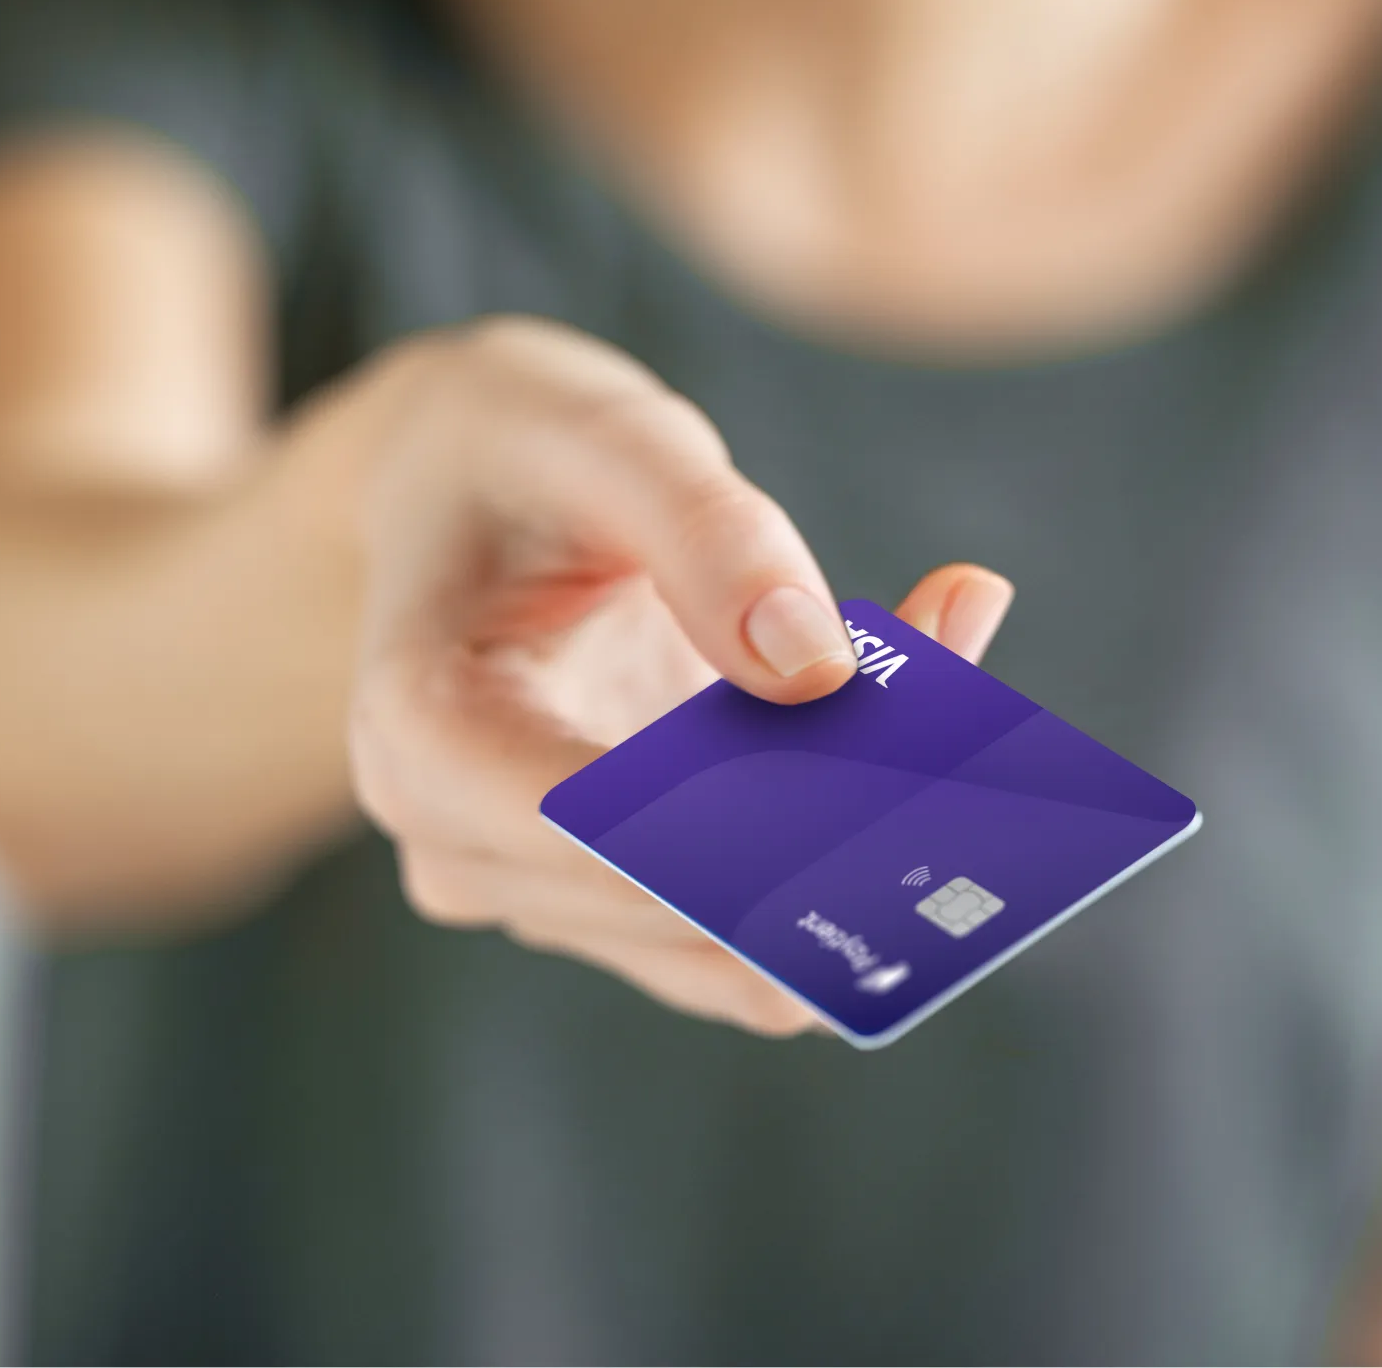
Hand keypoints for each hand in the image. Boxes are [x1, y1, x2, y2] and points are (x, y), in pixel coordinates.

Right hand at [343, 317, 1013, 1034]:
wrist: (473, 490)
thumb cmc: (520, 453)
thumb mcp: (603, 438)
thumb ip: (705, 534)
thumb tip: (819, 673)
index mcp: (420, 739)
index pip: (587, 836)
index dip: (743, 826)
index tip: (890, 762)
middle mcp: (467, 850)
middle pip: (687, 902)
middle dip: (841, 815)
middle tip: (961, 657)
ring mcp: (549, 896)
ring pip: (750, 942)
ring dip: (875, 832)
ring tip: (955, 636)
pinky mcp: (629, 907)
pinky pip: (769, 927)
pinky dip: (863, 846)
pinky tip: (933, 690)